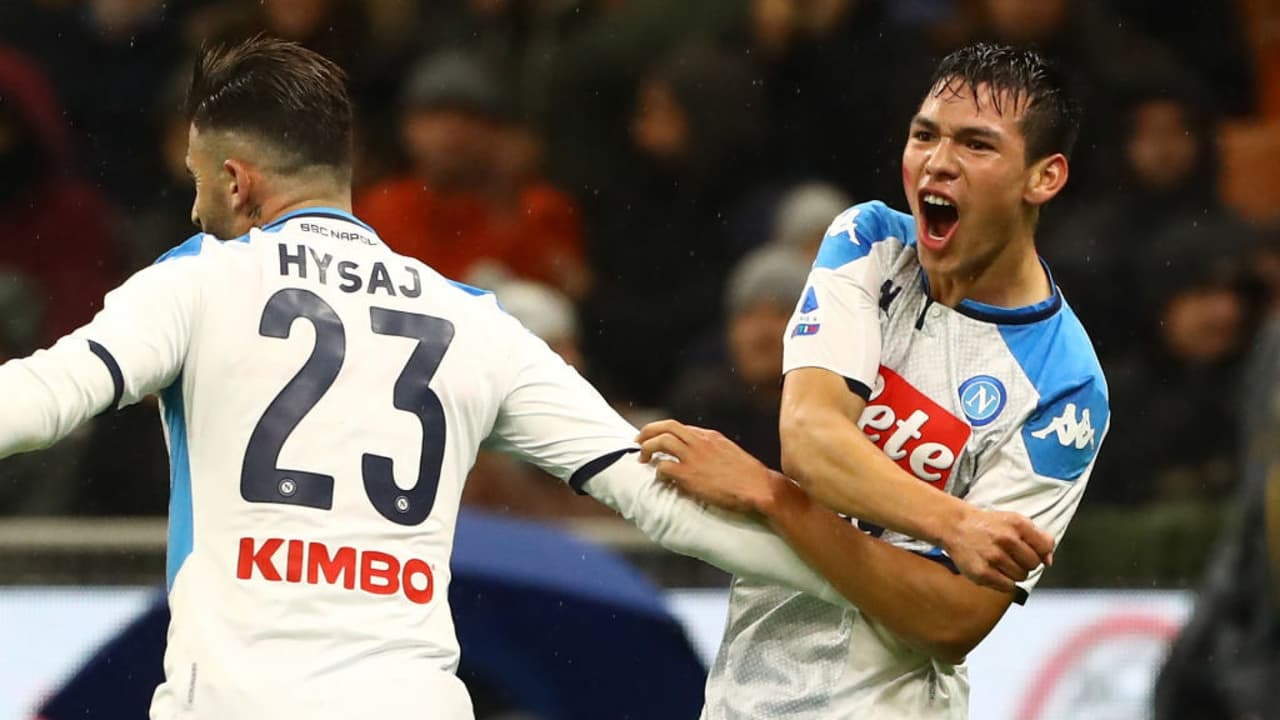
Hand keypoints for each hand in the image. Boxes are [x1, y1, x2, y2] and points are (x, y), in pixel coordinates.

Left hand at [635, 420, 778, 514]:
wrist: (758, 488)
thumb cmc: (749, 477)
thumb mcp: (731, 454)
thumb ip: (714, 451)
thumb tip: (703, 458)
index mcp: (710, 436)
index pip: (680, 427)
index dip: (663, 432)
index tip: (656, 439)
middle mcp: (700, 442)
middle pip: (666, 427)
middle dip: (647, 432)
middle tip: (638, 441)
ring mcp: (693, 457)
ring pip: (660, 442)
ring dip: (647, 449)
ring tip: (643, 459)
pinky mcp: (689, 475)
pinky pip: (663, 467)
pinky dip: (658, 472)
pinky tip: (660, 478)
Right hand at [942, 507, 1054, 592]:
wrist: (957, 526)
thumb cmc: (989, 526)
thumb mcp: (1016, 521)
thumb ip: (1039, 538)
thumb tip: (1049, 561)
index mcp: (1018, 524)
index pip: (1045, 548)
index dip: (1040, 552)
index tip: (1029, 550)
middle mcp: (1006, 539)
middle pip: (1033, 565)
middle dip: (1025, 563)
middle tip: (1011, 555)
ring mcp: (993, 556)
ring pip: (1021, 577)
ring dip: (1014, 572)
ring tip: (1000, 561)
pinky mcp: (982, 572)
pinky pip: (1008, 586)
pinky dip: (1004, 582)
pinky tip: (995, 570)